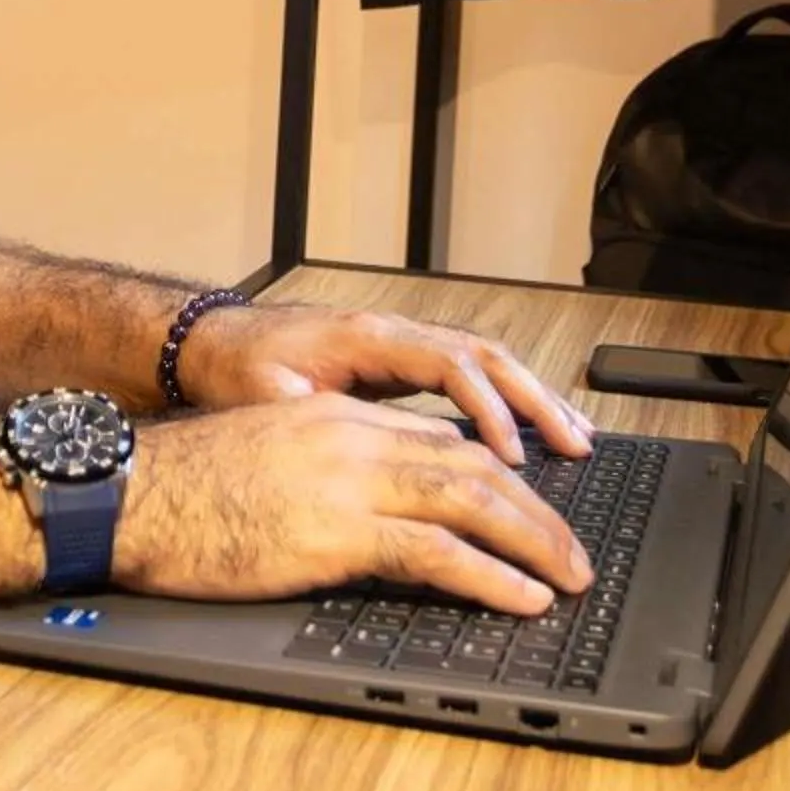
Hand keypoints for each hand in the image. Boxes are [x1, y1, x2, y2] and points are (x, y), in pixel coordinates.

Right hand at [112, 394, 595, 613]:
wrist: (131, 493)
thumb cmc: (181, 489)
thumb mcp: (262, 458)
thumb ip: (317, 469)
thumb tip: (354, 507)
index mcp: (335, 418)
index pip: (437, 439)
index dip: (493, 472)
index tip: (527, 502)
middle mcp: (354, 437)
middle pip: (472, 465)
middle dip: (535, 508)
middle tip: (573, 548)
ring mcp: (350, 482)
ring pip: (472, 500)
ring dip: (533, 540)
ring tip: (570, 574)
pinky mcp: (338, 532)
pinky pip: (437, 551)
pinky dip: (491, 575)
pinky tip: (522, 596)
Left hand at [171, 303, 597, 465]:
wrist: (211, 341)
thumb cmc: (236, 370)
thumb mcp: (269, 399)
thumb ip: (319, 422)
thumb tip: (366, 456)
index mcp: (367, 339)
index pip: (449, 365)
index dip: (486, 410)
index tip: (511, 457)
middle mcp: (393, 333)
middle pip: (485, 355)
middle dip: (536, 400)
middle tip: (577, 445)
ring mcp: (400, 344)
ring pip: (485, 360)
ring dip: (532, 397)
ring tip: (576, 437)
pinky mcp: (399, 362)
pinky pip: (467, 374)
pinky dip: (505, 400)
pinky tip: (529, 434)